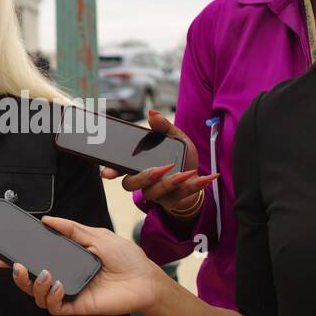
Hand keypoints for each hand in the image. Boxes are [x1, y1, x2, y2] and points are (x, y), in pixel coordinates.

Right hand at [0, 215, 165, 315]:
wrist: (146, 280)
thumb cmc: (127, 258)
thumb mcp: (97, 235)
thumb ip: (72, 229)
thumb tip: (47, 220)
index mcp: (68, 258)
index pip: (38, 258)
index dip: (18, 256)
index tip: (2, 251)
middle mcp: (65, 276)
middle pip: (32, 279)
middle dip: (17, 273)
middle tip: (11, 264)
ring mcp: (69, 292)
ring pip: (38, 295)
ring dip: (33, 284)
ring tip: (40, 273)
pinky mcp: (77, 306)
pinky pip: (54, 306)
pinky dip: (50, 296)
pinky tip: (56, 285)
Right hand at [100, 110, 215, 218]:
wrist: (196, 177)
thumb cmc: (180, 158)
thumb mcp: (175, 139)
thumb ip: (164, 128)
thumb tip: (152, 114)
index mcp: (138, 166)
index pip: (119, 169)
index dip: (111, 171)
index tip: (106, 173)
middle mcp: (143, 182)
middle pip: (131, 184)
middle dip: (144, 177)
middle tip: (160, 169)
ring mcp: (156, 194)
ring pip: (155, 192)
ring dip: (171, 182)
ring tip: (186, 173)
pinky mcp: (172, 202)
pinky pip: (181, 195)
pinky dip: (196, 185)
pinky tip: (209, 176)